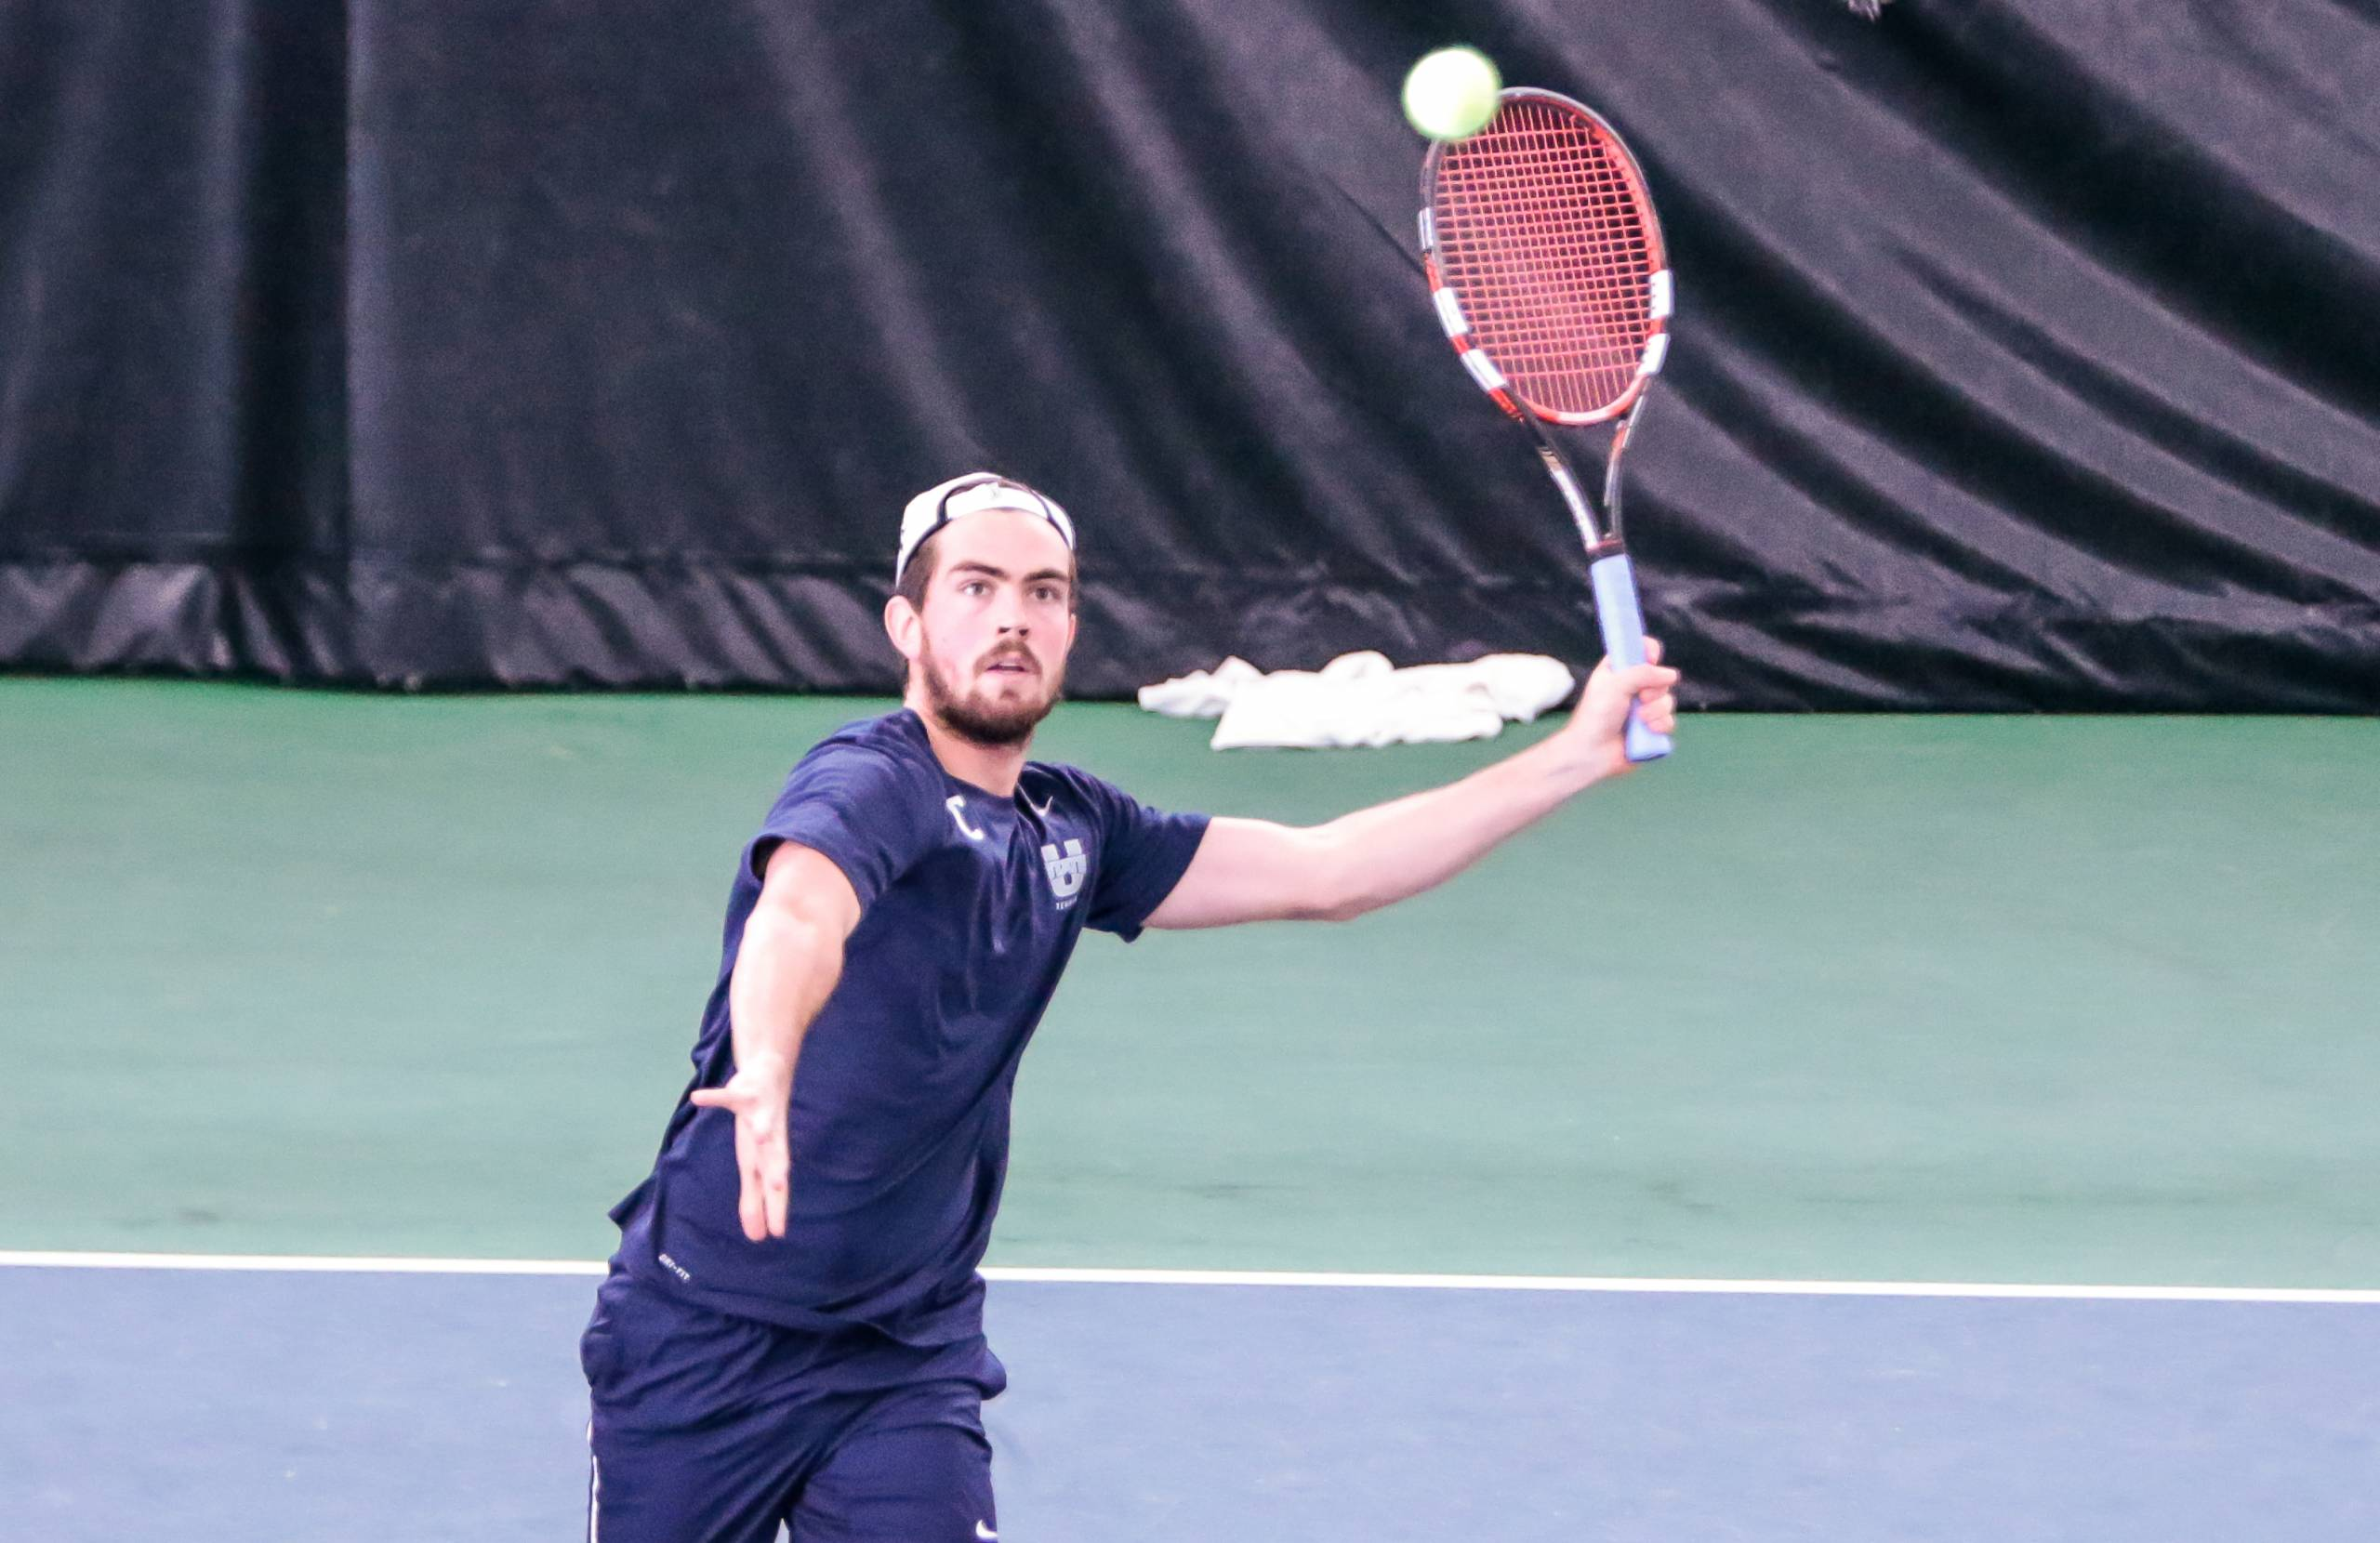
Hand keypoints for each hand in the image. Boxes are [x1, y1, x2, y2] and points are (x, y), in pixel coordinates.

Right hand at [688, 1052, 792, 1241]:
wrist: (772, 1074)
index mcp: (769, 1157)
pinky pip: (727, 1095)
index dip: (776, 1207)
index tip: (777, 1234)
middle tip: (779, 1185)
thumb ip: (754, 1199)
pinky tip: (697, 1098)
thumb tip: (757, 1237)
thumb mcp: (757, 1165)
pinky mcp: (746, 1090)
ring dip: (761, 1126)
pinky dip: (713, 1097)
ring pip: (761, 1120)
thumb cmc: (763, 1127)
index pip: (774, 1187)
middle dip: (775, 1170)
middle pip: (773, 1156)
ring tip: (760, 1135)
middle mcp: (770, 1136)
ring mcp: (760, 1112)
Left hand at [1565, 636, 1680, 775]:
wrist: (1593, 752)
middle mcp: (1633, 687)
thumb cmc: (1595, 716)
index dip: (1650, 651)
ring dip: (1656, 711)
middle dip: (1655, 689)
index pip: (1641, 651)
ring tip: (1638, 720)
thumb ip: (1642, 673)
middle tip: (1640, 698)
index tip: (1652, 658)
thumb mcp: (1614, 685)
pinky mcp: (1651, 728)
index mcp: (1619, 671)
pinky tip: (1647, 731)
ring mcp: (1644, 709)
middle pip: (1661, 677)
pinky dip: (1660, 726)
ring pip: (1668, 701)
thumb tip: (1671, 674)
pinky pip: (1669, 721)